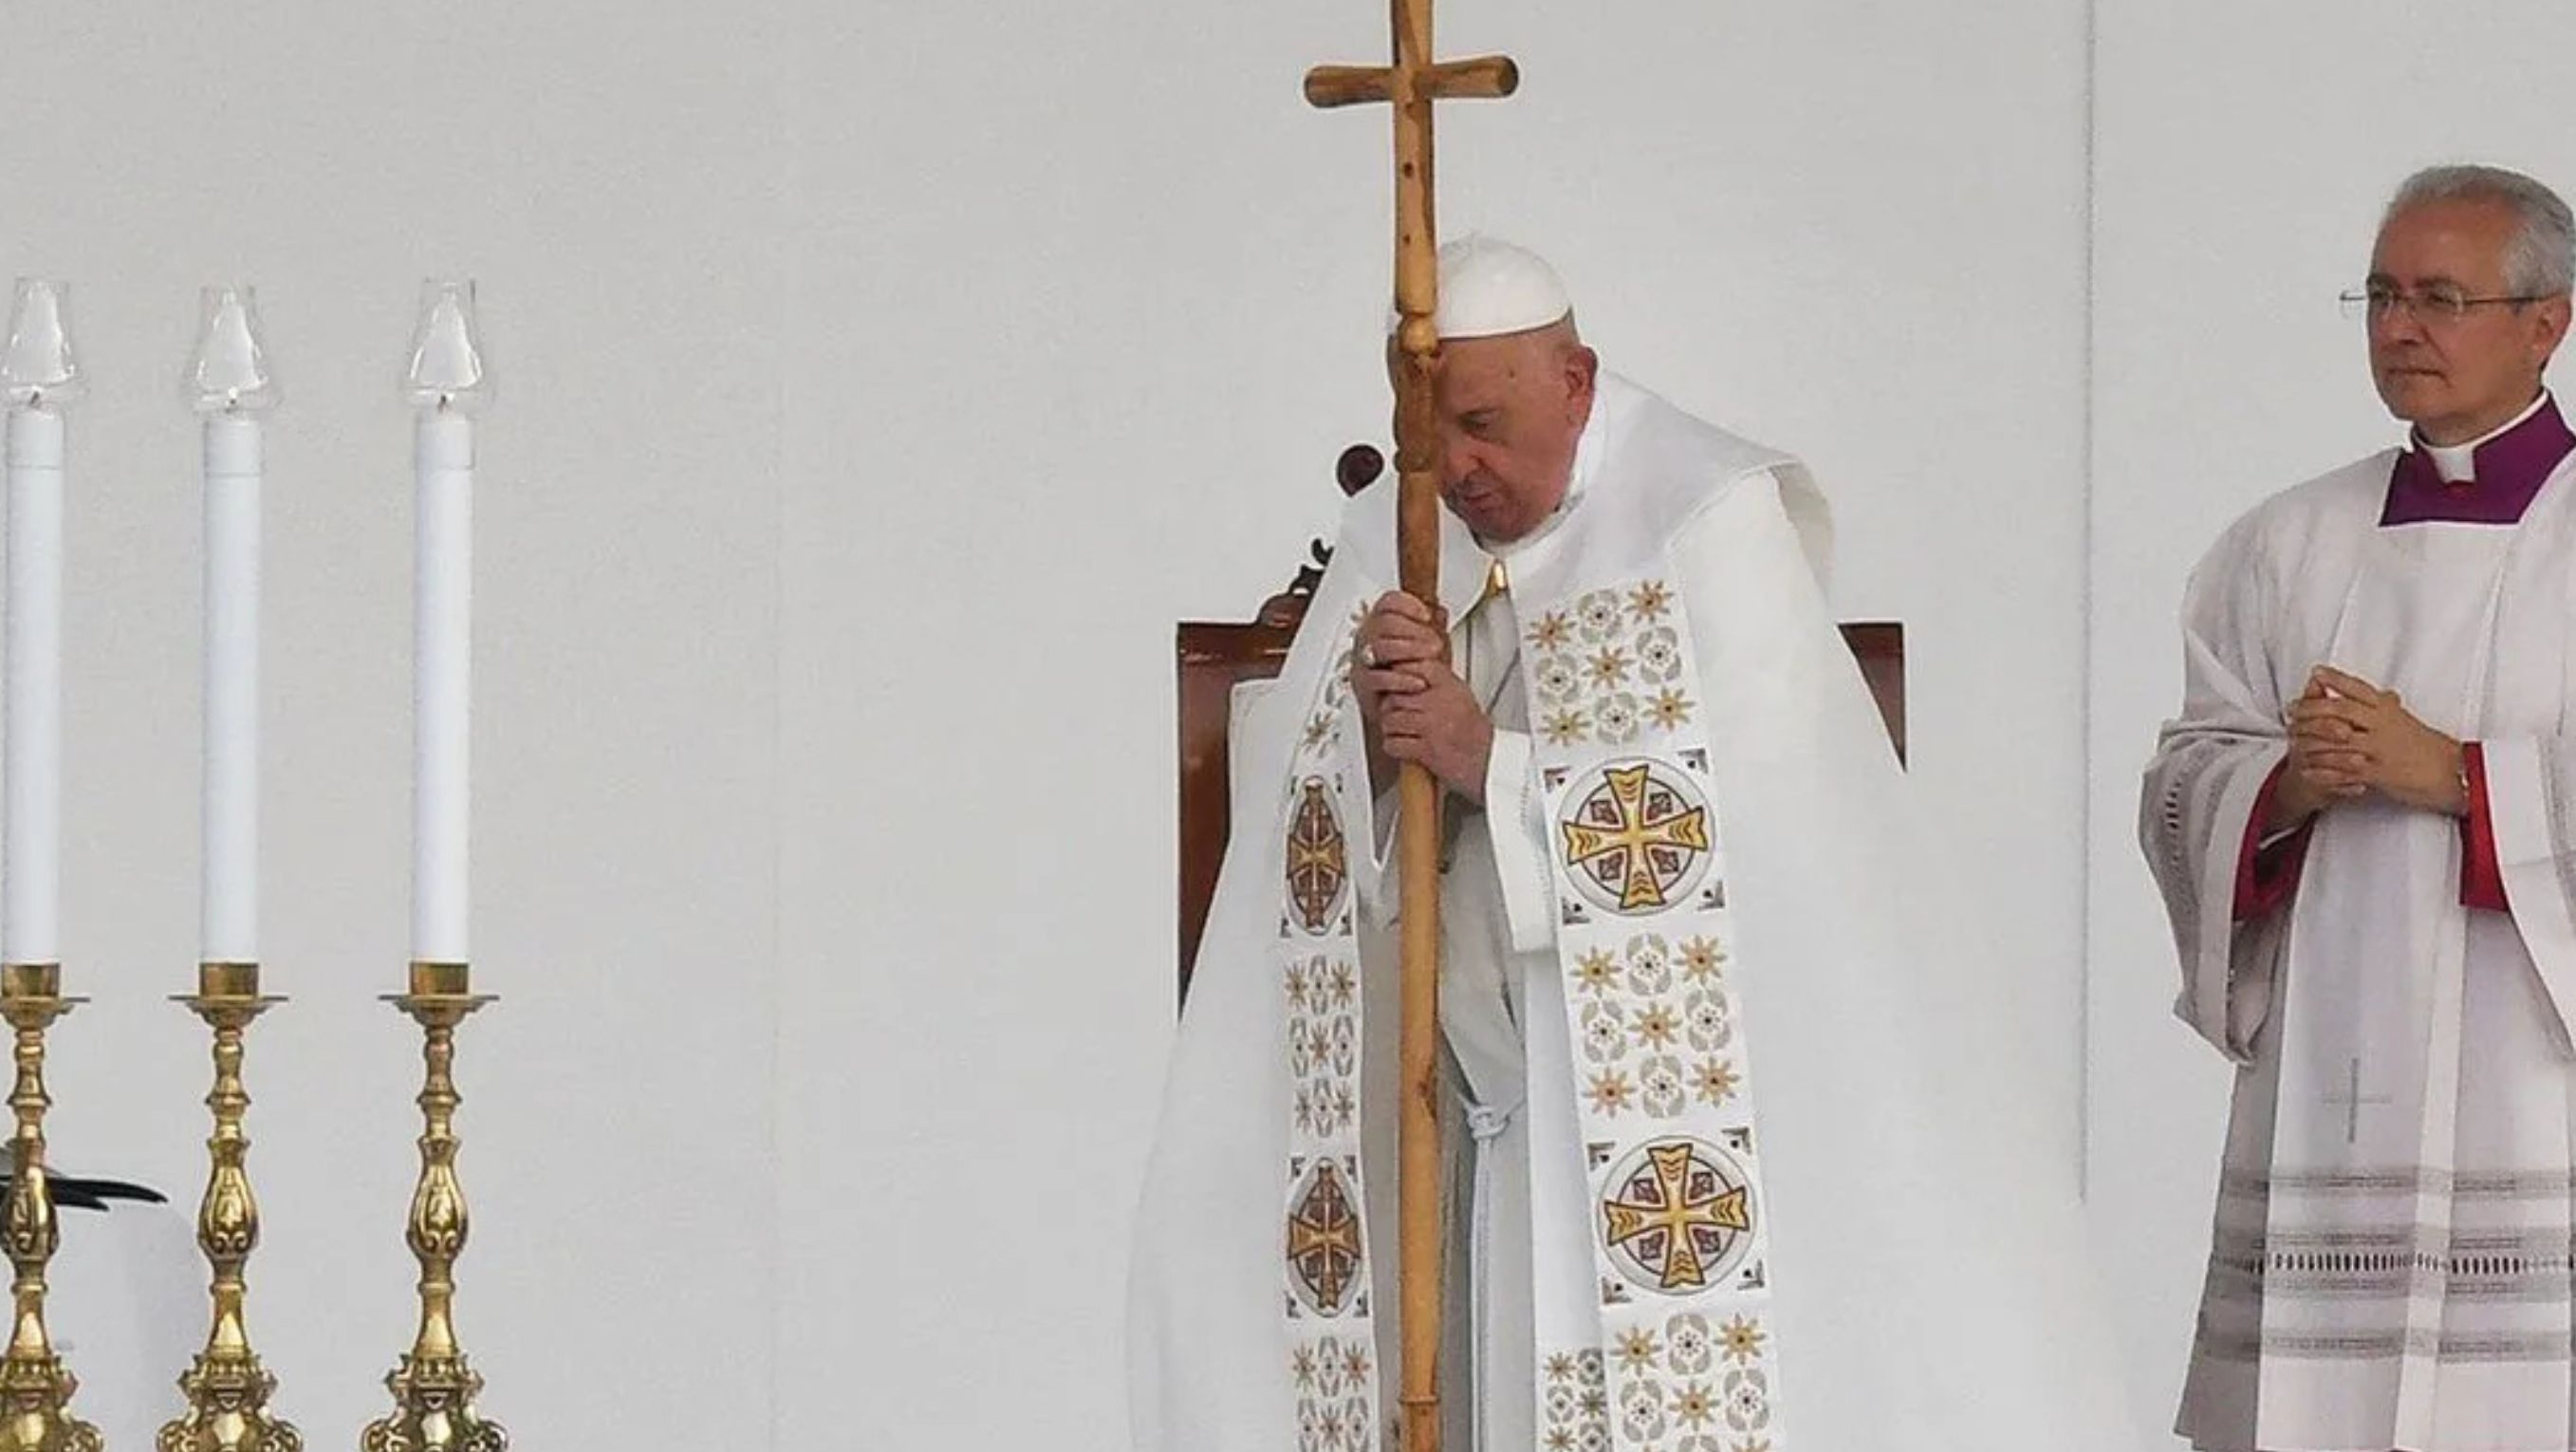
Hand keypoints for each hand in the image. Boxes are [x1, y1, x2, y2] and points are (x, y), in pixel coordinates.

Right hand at [1351, 591, 1448, 730]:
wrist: (1399, 707)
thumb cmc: (1410, 673)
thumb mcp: (1425, 647)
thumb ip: (1432, 629)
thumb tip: (1440, 612)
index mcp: (1380, 623)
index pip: (1388, 603)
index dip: (1408, 605)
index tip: (1427, 615)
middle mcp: (1368, 638)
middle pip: (1384, 622)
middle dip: (1414, 630)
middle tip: (1435, 643)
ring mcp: (1363, 659)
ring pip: (1380, 647)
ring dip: (1410, 650)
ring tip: (1431, 658)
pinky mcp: (1363, 683)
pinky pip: (1378, 678)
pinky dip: (1401, 680)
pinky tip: (1419, 683)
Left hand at [1380, 656, 1494, 803]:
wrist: (1489, 761)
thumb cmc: (1474, 732)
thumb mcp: (1461, 695)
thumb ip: (1437, 682)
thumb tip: (1406, 672)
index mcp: (1449, 687)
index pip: (1414, 667)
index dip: (1400, 675)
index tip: (1398, 685)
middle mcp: (1440, 703)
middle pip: (1395, 696)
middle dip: (1390, 708)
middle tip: (1393, 713)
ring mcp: (1431, 726)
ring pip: (1391, 720)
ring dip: (1390, 729)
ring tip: (1398, 731)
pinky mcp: (1426, 750)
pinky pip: (1393, 743)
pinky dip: (1393, 747)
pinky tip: (1402, 747)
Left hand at [2282, 666, 2466, 819]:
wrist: (2456, 774)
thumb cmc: (2434, 749)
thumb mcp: (2411, 722)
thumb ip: (2392, 710)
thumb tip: (2386, 697)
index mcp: (2390, 711)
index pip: (2359, 689)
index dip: (2336, 679)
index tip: (2316, 671)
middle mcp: (2382, 725)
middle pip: (2339, 710)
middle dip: (2310, 708)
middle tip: (2291, 709)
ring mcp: (2379, 748)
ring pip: (2336, 739)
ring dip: (2310, 739)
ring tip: (2291, 738)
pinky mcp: (2378, 771)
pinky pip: (2342, 769)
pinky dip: (2322, 769)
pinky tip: (2305, 769)